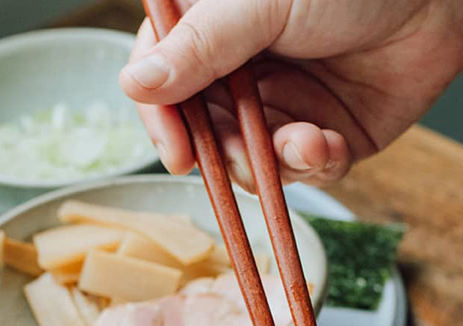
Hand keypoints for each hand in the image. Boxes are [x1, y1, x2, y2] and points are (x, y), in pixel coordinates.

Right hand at [120, 0, 462, 189]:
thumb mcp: (262, 3)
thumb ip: (202, 46)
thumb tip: (136, 84)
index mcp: (215, 26)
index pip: (163, 77)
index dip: (161, 118)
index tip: (175, 153)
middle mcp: (244, 70)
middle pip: (204, 131)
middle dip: (221, 153)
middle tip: (237, 159)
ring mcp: (284, 107)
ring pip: (250, 161)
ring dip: (271, 163)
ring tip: (304, 143)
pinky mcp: (325, 138)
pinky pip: (303, 172)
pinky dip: (313, 166)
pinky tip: (326, 144)